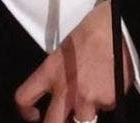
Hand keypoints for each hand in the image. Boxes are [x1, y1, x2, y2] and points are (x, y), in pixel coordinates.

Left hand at [14, 0, 132, 122]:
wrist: (116, 25)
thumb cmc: (89, 34)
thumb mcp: (63, 53)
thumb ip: (58, 78)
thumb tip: (62, 97)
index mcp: (50, 72)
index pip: (24, 97)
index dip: (25, 111)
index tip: (34, 115)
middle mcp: (67, 90)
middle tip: (65, 119)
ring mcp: (88, 98)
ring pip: (84, 122)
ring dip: (87, 113)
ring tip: (94, 92)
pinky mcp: (109, 100)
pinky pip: (107, 108)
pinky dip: (108, 99)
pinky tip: (110, 81)